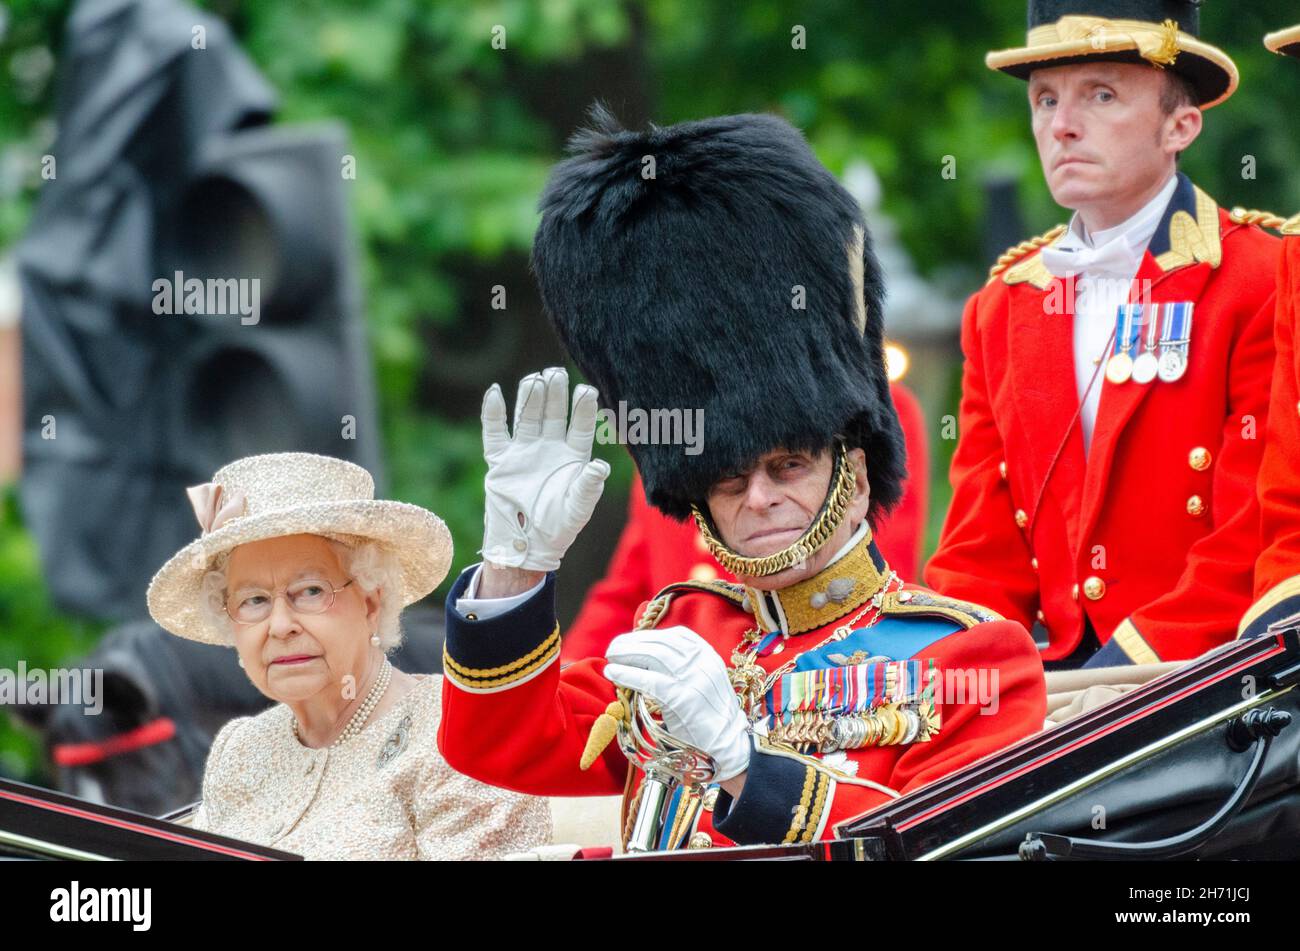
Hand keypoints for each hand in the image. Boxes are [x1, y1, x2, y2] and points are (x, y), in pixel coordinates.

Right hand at [480, 367, 609, 572]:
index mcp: (573, 456)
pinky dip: (493, 413)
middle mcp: (550, 448)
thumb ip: (588, 487)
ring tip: (534, 377)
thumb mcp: (578, 508)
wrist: (527, 544)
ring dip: (530, 398)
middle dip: (555, 393)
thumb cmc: (559, 526)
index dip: (582, 408)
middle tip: (556, 372)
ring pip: (527, 417)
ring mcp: (524, 451)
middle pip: (553, 414)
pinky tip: (494, 392)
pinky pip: (496, 432)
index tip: (586, 390)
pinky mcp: (501, 460)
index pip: (579, 425)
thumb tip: (601, 466)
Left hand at [603, 626, 751, 781]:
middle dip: (632, 643)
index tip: (631, 640)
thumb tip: (646, 660)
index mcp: (708, 656)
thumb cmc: (711, 718)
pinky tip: (613, 673)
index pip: (675, 635)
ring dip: (626, 654)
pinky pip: (648, 680)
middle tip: (613, 648)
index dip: (649, 636)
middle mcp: (702, 662)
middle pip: (660, 643)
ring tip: (610, 657)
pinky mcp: (681, 698)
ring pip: (653, 656)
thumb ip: (684, 669)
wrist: (730, 747)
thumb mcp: (704, 683)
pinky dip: (627, 674)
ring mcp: (692, 679)